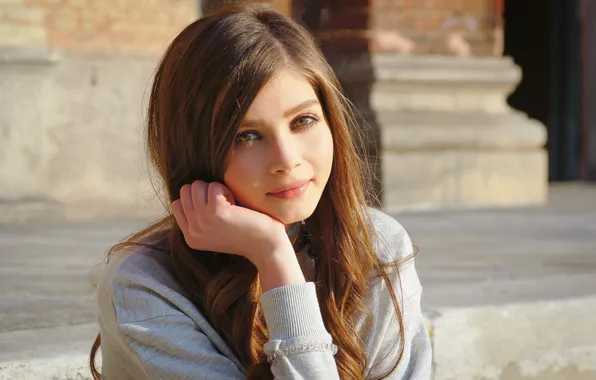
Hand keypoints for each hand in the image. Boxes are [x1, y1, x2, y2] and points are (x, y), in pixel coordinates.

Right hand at [171, 180, 291, 266]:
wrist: (266, 246)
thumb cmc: (246, 233)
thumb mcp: (215, 230)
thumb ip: (200, 217)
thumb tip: (191, 190)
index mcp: (190, 238)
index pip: (177, 204)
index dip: (197, 198)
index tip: (216, 208)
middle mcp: (192, 232)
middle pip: (185, 191)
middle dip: (205, 191)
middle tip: (225, 203)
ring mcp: (202, 222)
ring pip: (196, 186)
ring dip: (215, 189)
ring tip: (230, 203)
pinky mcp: (215, 212)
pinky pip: (213, 186)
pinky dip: (226, 189)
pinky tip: (236, 204)